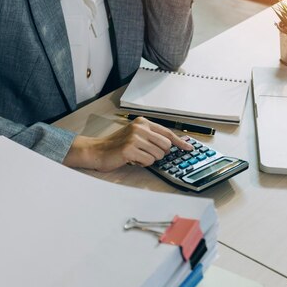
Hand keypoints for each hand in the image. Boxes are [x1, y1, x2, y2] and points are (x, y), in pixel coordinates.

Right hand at [63, 117, 192, 171]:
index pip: (167, 132)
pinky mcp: (130, 149)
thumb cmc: (117, 145)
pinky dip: (142, 163)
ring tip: (136, 155)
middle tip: (145, 153)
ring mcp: (135, 138)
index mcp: (143, 122)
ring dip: (149, 159)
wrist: (97, 151)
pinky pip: (148, 161)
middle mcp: (140, 128)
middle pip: (166, 145)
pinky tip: (132, 159)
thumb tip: (173, 144)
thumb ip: (153, 137)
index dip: (180, 141)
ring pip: (158, 155)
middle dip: (159, 153)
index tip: (189, 148)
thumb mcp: (136, 135)